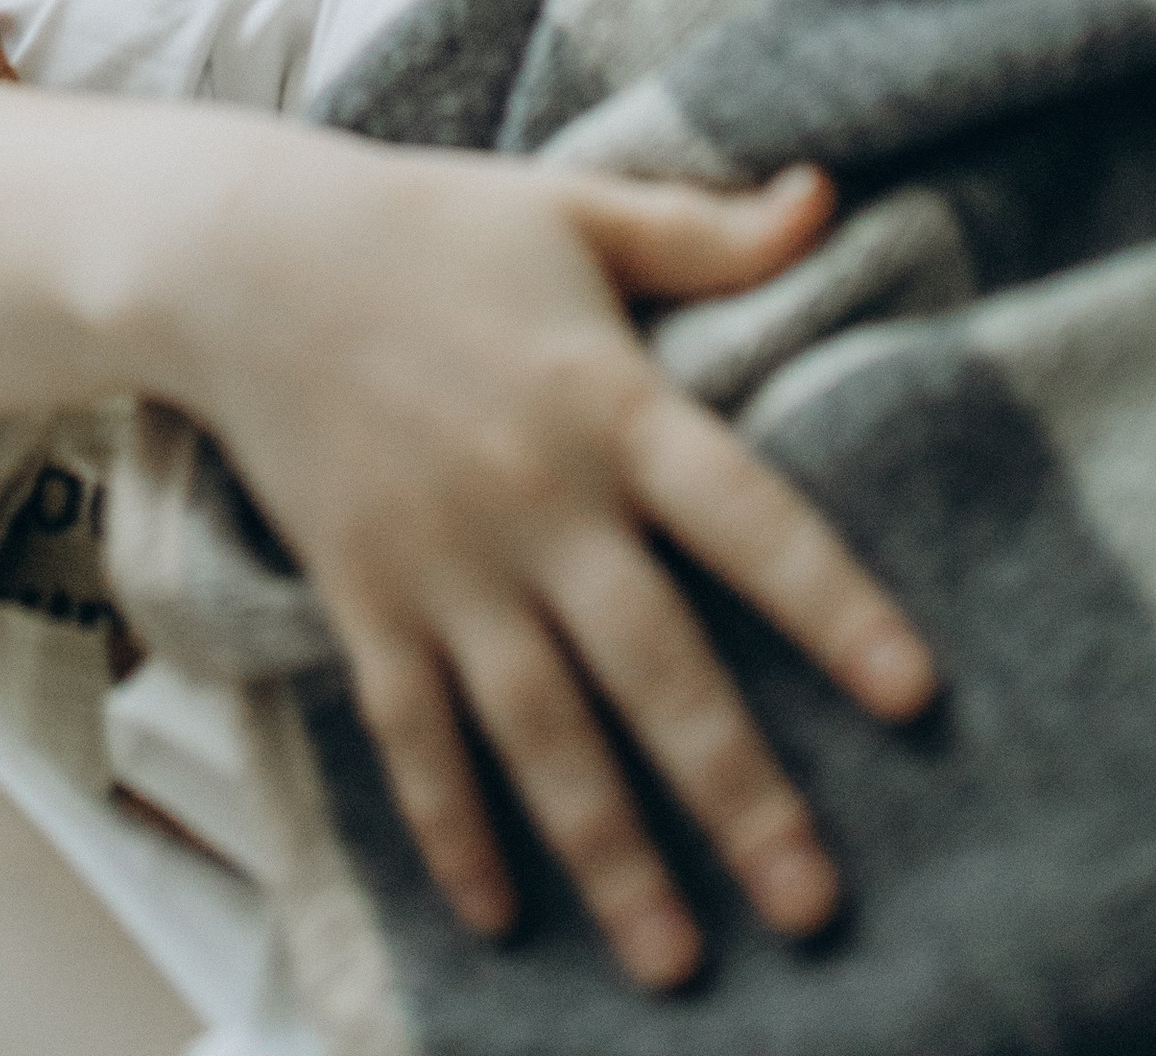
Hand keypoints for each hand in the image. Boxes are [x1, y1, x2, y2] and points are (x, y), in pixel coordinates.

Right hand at [175, 141, 935, 990]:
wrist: (241, 252)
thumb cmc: (425, 220)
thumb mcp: (574, 206)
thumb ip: (705, 228)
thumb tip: (828, 195)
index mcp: (606, 401)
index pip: (746, 516)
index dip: (833, 604)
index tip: (914, 697)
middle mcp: (535, 499)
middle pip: (653, 666)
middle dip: (736, 793)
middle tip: (813, 905)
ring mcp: (444, 560)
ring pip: (540, 733)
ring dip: (610, 852)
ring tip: (676, 960)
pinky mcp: (365, 595)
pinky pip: (413, 734)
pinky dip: (451, 829)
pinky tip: (495, 916)